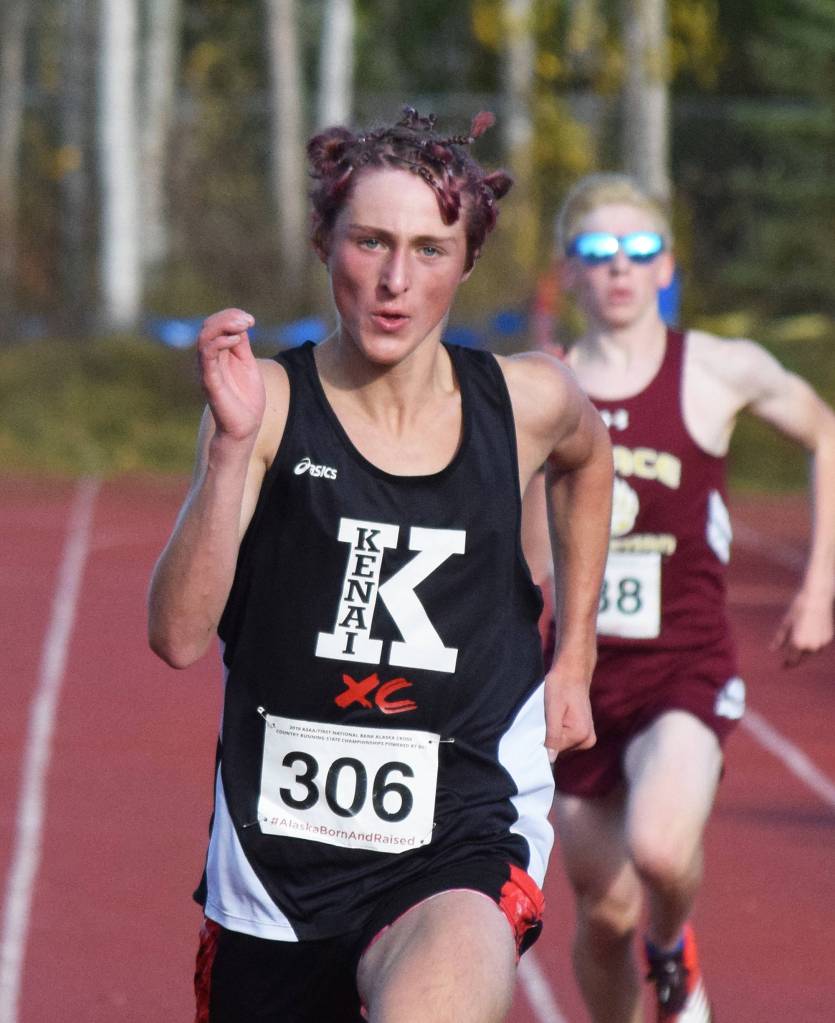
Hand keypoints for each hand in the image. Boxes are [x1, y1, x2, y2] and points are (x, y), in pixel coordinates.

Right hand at [197, 308, 265, 441]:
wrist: (245, 426)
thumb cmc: (246, 398)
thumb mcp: (247, 364)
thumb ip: (242, 345)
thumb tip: (242, 323)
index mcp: (217, 354)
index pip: (215, 325)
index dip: (230, 316)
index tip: (250, 320)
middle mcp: (208, 359)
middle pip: (207, 326)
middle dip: (228, 317)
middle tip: (248, 320)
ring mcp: (207, 370)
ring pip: (204, 337)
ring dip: (224, 326)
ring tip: (243, 326)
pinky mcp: (209, 381)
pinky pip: (207, 356)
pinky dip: (220, 343)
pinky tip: (237, 340)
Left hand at [543, 656, 595, 762]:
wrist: (572, 670)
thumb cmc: (561, 685)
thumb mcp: (552, 710)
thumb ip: (552, 735)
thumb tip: (550, 759)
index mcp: (581, 735)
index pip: (555, 750)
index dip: (543, 739)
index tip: (541, 724)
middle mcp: (588, 739)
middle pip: (559, 748)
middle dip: (549, 736)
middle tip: (546, 717)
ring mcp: (587, 736)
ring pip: (561, 743)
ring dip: (553, 733)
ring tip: (552, 715)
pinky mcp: (583, 731)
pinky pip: (565, 737)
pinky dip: (557, 730)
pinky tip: (556, 717)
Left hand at [771, 587, 833, 666]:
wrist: (817, 598)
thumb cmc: (798, 609)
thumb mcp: (786, 623)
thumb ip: (779, 638)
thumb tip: (772, 649)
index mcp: (798, 643)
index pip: (792, 660)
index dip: (787, 664)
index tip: (782, 667)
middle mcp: (811, 646)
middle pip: (802, 658)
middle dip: (795, 659)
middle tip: (788, 662)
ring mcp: (821, 643)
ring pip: (811, 652)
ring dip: (805, 651)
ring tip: (798, 646)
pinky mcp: (828, 638)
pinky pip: (819, 645)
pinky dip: (813, 644)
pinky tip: (809, 636)